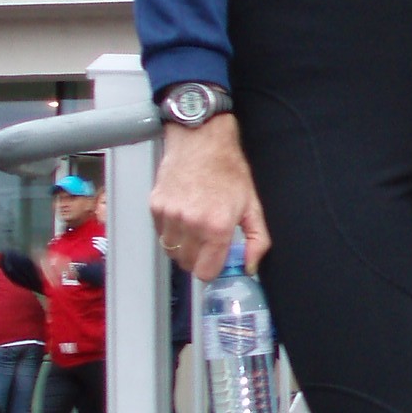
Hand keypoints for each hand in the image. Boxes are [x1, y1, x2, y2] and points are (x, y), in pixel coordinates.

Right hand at [151, 115, 269, 279]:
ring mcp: (169, 215)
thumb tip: (250, 266)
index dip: (213, 269)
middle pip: (187, 265)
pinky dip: (171, 232)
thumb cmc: (228, 170)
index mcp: (217, 226)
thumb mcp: (252, 205)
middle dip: (199, 259)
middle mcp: (190, 224)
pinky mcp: (155, 207)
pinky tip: (184, 216)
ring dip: (183, 247)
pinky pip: (161, 234)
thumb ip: (256, 239)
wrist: (201, 140)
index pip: (206, 272)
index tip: (218, 260)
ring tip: (196, 227)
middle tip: (209, 242)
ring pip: (171, 251)